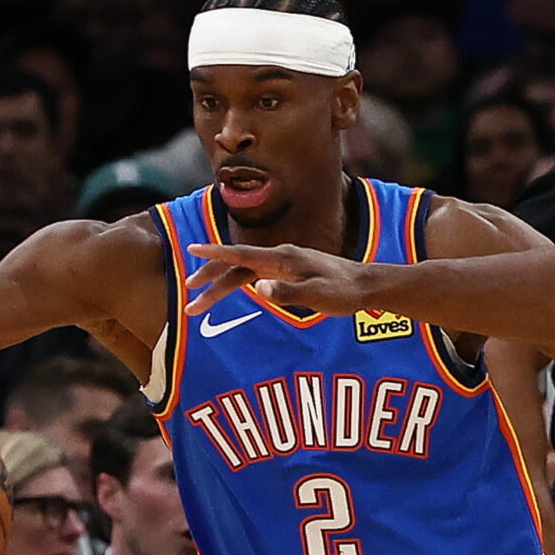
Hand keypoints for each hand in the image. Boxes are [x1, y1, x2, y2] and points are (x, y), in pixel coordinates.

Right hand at [186, 240, 385, 315]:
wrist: (366, 286)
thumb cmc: (344, 292)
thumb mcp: (316, 295)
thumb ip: (286, 293)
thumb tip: (257, 288)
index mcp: (283, 259)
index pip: (241, 254)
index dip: (215, 253)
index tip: (191, 249)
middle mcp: (279, 258)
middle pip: (235, 265)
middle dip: (209, 279)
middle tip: (188, 294)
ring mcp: (283, 265)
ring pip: (243, 273)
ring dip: (220, 286)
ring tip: (199, 305)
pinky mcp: (288, 273)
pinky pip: (254, 276)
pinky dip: (237, 284)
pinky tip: (228, 292)